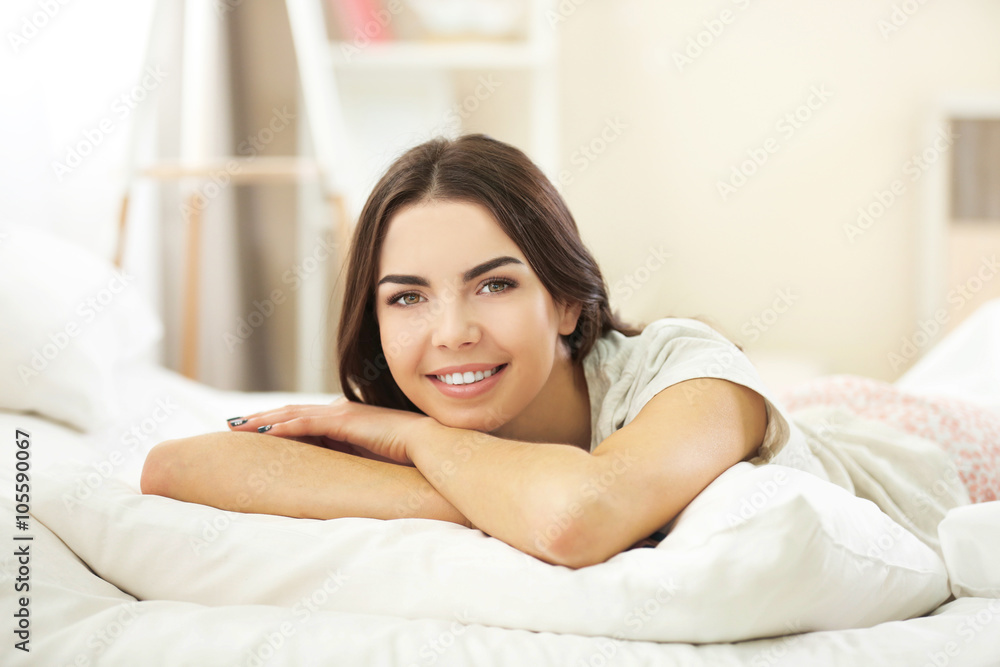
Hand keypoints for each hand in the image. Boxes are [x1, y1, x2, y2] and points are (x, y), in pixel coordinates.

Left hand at [226, 397, 430, 463]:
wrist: (430, 447)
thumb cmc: (407, 460)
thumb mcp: (371, 462)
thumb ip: (352, 464)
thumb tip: (335, 483)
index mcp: (346, 421)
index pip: (302, 420)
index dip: (276, 424)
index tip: (252, 433)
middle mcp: (340, 412)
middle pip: (290, 413)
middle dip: (259, 419)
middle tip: (232, 425)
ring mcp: (342, 414)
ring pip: (292, 414)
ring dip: (262, 420)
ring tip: (236, 427)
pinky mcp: (345, 421)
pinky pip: (306, 422)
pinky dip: (283, 426)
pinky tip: (262, 432)